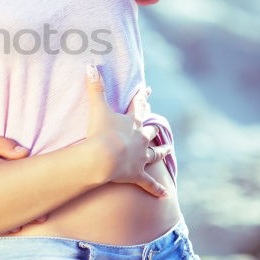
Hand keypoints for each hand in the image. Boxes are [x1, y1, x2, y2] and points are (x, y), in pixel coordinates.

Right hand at [86, 67, 170, 196]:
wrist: (104, 157)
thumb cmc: (100, 132)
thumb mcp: (97, 108)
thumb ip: (94, 87)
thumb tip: (91, 65)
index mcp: (131, 123)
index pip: (139, 107)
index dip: (142, 98)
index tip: (148, 90)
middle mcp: (140, 139)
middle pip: (149, 131)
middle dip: (154, 127)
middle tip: (159, 125)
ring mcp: (140, 158)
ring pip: (155, 154)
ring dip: (161, 152)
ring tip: (168, 150)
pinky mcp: (137, 175)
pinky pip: (149, 183)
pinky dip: (156, 189)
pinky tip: (164, 194)